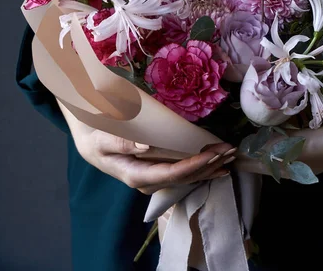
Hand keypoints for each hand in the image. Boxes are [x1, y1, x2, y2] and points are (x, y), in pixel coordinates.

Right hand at [57, 101, 235, 194]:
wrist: (91, 145)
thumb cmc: (95, 140)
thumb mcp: (102, 140)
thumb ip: (121, 143)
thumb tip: (146, 146)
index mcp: (136, 175)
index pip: (172, 174)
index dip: (194, 166)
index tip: (212, 155)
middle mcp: (149, 182)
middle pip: (185, 177)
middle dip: (210, 164)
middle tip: (231, 150)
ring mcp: (155, 179)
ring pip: (188, 177)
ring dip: (211, 167)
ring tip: (231, 156)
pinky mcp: (159, 173)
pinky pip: (185, 174)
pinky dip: (204, 168)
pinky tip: (219, 166)